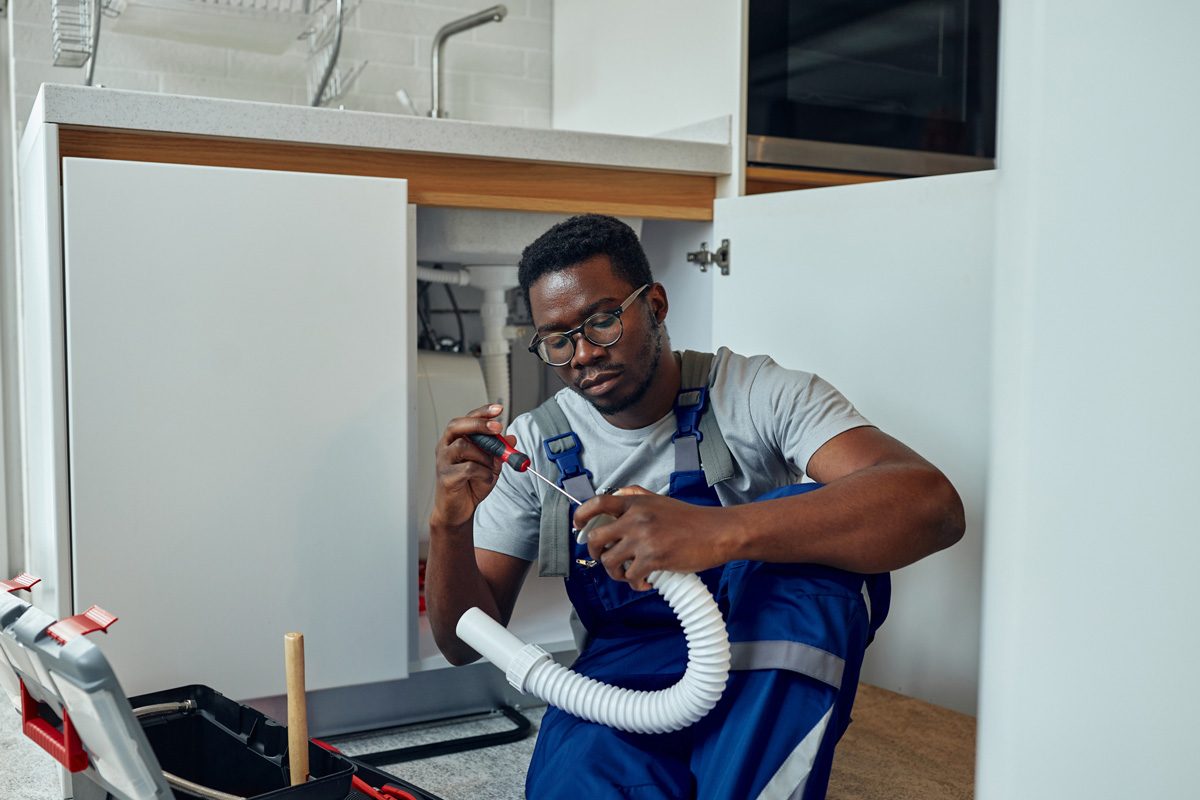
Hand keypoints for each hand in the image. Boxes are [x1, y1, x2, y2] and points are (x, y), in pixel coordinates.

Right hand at [431, 404, 514, 529]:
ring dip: (484, 456)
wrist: (459, 511)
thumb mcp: (491, 465)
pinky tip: (485, 479)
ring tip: (490, 468)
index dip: (482, 413)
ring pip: (464, 446)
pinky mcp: (445, 477)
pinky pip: (468, 467)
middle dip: (479, 424)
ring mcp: (443, 462)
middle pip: (457, 426)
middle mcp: (445, 447)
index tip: (498, 410)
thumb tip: (511, 438)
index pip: (467, 419)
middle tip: (498, 428)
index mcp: (455, 440)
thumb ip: (500, 451)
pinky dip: (483, 473)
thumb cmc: (471, 485)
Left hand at [574, 487, 733, 591]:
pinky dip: (636, 584)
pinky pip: (631, 576)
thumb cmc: (691, 519)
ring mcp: (643, 538)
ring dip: (615, 573)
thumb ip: (636, 497)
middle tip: (606, 559)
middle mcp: (635, 518)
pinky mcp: (653, 558)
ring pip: (610, 562)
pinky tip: (645, 582)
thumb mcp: (659, 500)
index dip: (581, 516)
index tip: (577, 527)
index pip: (597, 504)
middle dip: (596, 553)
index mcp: (636, 502)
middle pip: (596, 538)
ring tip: (629, 574)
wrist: (717, 532)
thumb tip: (615, 497)